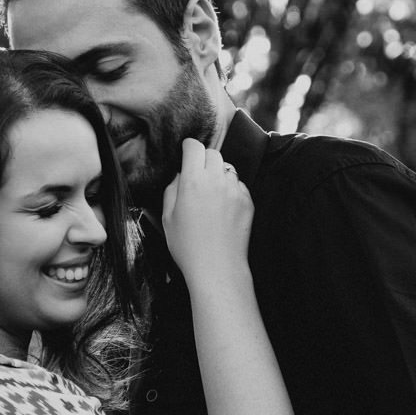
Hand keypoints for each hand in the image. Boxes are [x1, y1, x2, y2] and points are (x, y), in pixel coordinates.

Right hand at [162, 139, 252, 287]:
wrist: (217, 267)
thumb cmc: (188, 246)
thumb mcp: (168, 217)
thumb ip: (172, 189)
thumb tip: (180, 175)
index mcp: (193, 181)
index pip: (194, 147)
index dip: (188, 147)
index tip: (186, 152)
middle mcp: (216, 180)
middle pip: (213, 153)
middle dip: (203, 159)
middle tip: (197, 174)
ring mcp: (235, 190)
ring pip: (227, 168)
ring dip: (218, 174)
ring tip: (210, 194)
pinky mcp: (247, 201)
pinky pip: (238, 185)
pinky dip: (230, 189)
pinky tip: (223, 207)